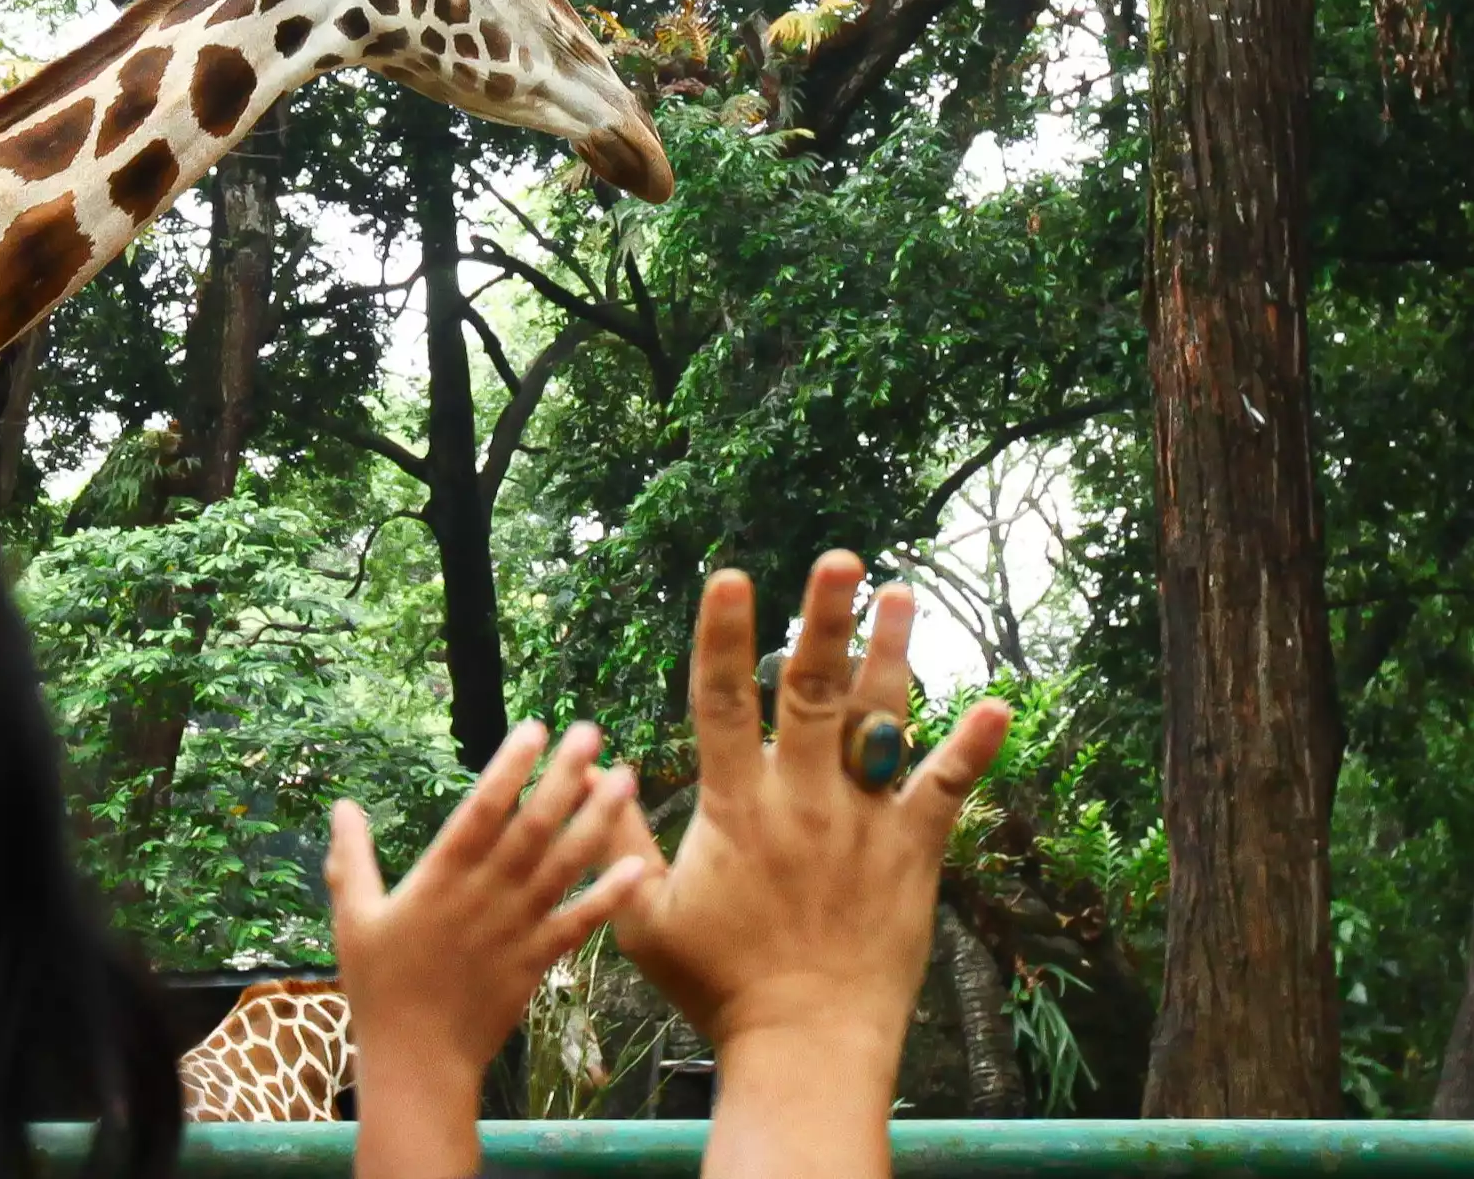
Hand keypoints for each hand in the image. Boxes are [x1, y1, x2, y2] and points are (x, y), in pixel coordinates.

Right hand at [329, 721, 646, 1178]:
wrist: (418, 1059)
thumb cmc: (378, 986)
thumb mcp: (354, 916)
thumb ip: (352, 858)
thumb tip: (342, 807)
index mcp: (439, 878)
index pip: (480, 809)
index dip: (509, 768)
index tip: (534, 727)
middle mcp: (484, 895)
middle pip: (532, 826)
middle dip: (564, 776)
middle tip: (591, 732)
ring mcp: (515, 928)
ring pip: (563, 865)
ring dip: (597, 820)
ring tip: (626, 779)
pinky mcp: (537, 961)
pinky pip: (579, 922)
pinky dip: (609, 894)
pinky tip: (638, 865)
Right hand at [608, 551, 1010, 1177]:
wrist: (806, 1043)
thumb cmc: (718, 986)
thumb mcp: (644, 916)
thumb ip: (620, 838)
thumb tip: (601, 772)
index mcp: (734, 808)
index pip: (721, 703)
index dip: (723, 637)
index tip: (729, 576)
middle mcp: (801, 801)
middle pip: (813, 692)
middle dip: (824, 620)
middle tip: (840, 559)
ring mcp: (862, 824)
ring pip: (880, 723)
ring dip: (893, 654)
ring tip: (901, 592)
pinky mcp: (912, 855)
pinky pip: (947, 791)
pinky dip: (973, 749)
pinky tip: (999, 704)